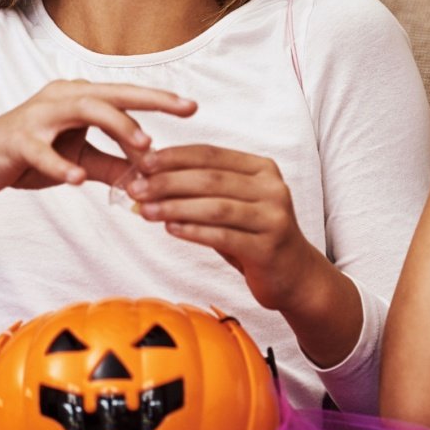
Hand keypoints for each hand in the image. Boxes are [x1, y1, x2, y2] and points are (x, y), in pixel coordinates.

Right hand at [0, 79, 196, 196]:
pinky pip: (42, 151)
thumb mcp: (78, 161)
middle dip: (150, 100)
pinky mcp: (18, 140)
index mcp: (78, 99)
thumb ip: (112, 166)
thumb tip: (149, 177)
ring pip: (83, 111)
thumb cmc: (29, 156)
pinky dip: (61, 165)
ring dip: (117, 127)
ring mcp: (38, 116)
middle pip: (111, 93)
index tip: (192, 106)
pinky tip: (79, 181)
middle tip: (184, 110)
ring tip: (143, 147)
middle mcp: (61, 98)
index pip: (125, 96)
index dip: (158, 99)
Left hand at [128, 145, 323, 310]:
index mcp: (262, 169)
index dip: (174, 157)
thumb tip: (148, 181)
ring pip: (215, 207)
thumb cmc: (254, 236)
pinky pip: (224, 236)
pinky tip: (170, 229)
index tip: (142, 163)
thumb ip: (201, 191)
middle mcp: (272, 188)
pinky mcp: (269, 247)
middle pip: (211, 179)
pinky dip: (194, 231)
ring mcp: (273, 217)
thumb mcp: (233, 205)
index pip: (211, 154)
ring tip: (144, 210)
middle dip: (167, 182)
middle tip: (135, 188)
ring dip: (175, 207)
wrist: (294, 275)